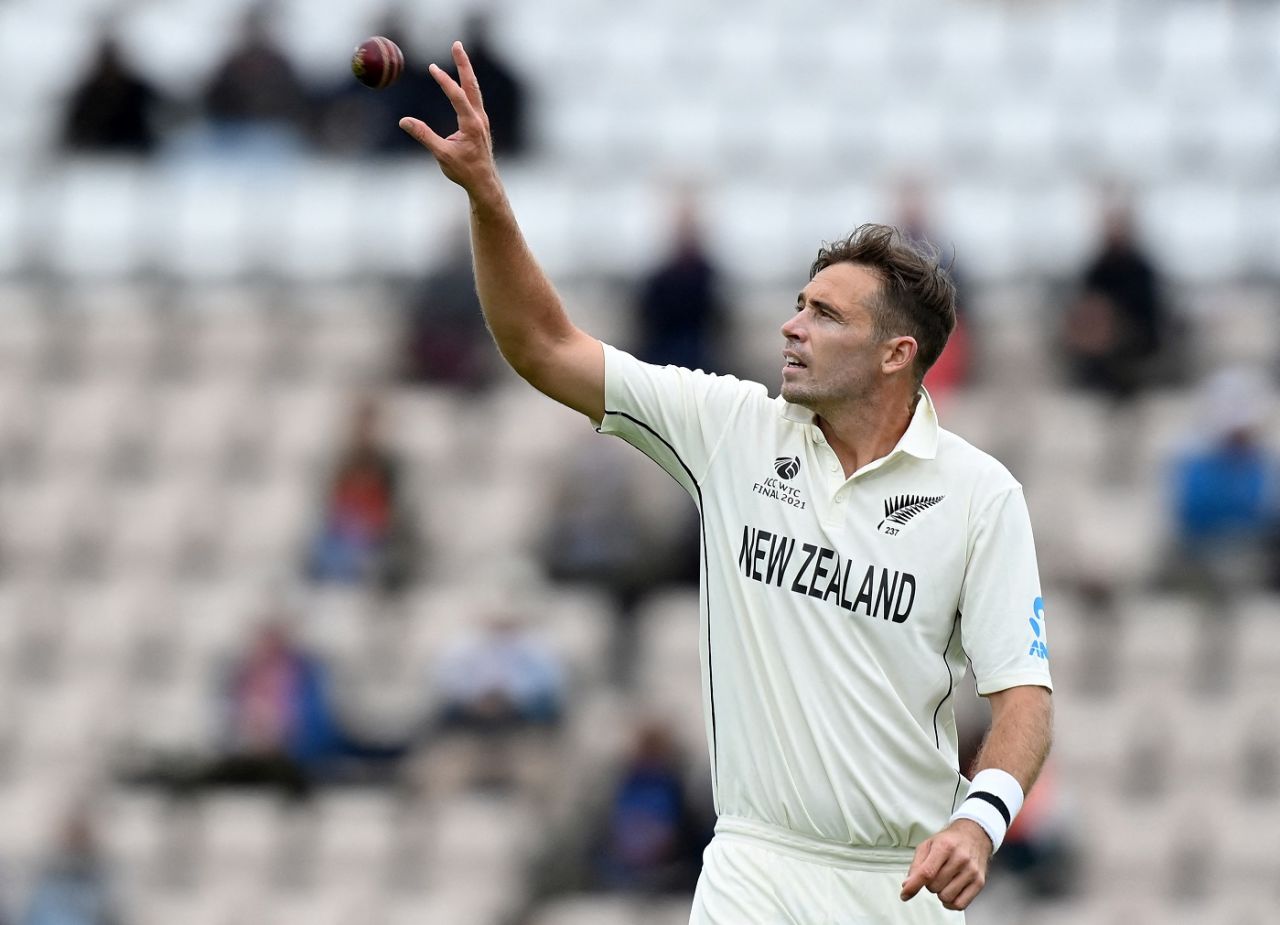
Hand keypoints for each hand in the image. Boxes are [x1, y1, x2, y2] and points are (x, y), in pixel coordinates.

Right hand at [400, 41, 498, 196]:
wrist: (484, 183)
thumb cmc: (464, 171)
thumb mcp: (441, 155)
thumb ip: (424, 136)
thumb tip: (404, 122)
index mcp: (471, 124)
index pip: (457, 96)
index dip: (445, 81)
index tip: (433, 67)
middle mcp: (479, 119)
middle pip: (471, 85)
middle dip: (463, 64)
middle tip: (457, 45)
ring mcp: (481, 120)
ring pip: (474, 90)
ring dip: (466, 71)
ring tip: (459, 54)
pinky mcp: (480, 124)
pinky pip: (473, 98)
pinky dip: (466, 85)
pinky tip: (461, 81)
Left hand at [899, 819, 991, 910]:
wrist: (973, 835)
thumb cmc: (949, 840)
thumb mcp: (928, 845)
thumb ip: (916, 865)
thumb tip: (907, 885)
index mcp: (944, 846)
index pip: (927, 873)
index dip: (914, 886)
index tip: (905, 894)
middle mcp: (960, 859)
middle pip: (935, 886)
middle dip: (929, 884)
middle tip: (934, 874)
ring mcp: (971, 871)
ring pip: (946, 897)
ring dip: (940, 893)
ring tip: (944, 881)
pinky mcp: (979, 882)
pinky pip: (960, 904)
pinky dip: (950, 903)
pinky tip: (950, 892)